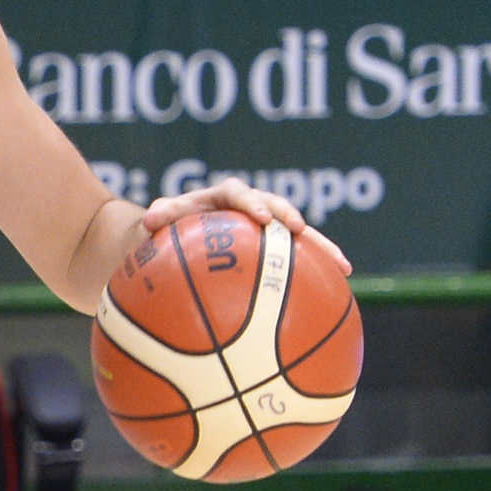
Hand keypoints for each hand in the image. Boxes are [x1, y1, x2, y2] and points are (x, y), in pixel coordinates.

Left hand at [143, 178, 351, 273]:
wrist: (171, 238)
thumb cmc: (162, 230)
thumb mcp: (156, 223)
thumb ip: (160, 217)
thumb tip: (148, 220)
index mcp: (222, 198)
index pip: (238, 195)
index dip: (251, 203)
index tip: (259, 217)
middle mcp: (249, 209)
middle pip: (276, 209)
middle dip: (290, 219)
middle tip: (298, 230)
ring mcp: (265, 230)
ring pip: (298, 237)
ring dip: (321, 249)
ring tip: (342, 267)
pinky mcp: (274, 251)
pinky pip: (298, 263)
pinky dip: (316, 275)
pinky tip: (337, 296)